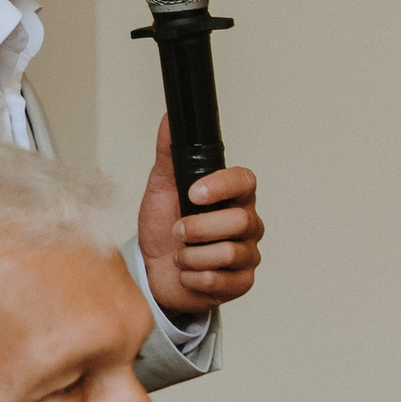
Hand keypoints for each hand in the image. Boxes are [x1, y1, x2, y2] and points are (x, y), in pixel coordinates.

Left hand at [138, 115, 264, 314]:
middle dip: (198, 228)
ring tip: (180, 256)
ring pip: (229, 253)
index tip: (193, 194)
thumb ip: (169, 154)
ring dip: (192, 256)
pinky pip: (222, 281)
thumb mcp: (161, 188)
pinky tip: (187, 274)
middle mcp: (247, 224)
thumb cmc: (161, 228)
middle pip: (239, 221)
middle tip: (177, 231)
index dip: (222, 186)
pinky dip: (194, 278)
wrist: (153, 272)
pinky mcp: (242, 282)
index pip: (245, 181)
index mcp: (233, 196)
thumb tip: (170, 119)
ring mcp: (247, 254)